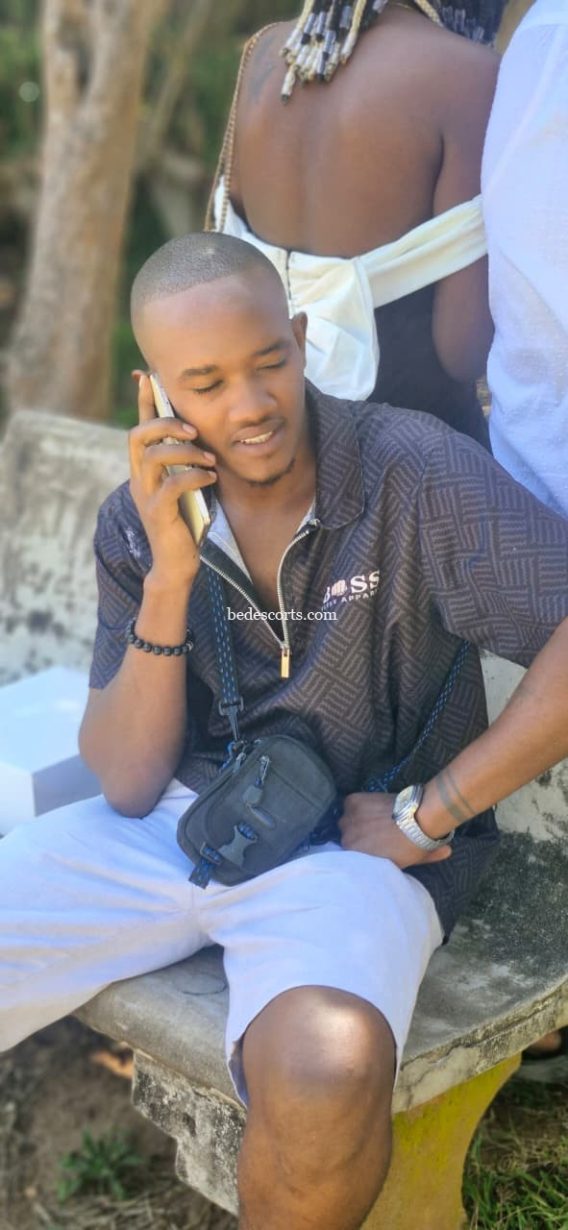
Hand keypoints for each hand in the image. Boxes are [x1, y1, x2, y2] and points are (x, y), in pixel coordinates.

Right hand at [128, 372, 216, 585]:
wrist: (176, 564)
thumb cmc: (185, 523)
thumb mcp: (186, 486)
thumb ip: (187, 463)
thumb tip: (203, 436)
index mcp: (144, 469)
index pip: (140, 427)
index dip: (145, 401)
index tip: (150, 375)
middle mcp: (139, 478)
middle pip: (137, 435)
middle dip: (164, 423)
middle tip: (192, 428)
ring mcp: (145, 496)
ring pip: (153, 457)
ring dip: (183, 451)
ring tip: (209, 457)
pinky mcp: (157, 513)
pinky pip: (172, 485)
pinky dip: (194, 476)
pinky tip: (211, 478)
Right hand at [339, 793, 451, 868]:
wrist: (415, 819)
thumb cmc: (412, 844)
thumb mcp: (413, 858)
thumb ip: (423, 859)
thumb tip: (448, 852)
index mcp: (358, 858)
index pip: (353, 853)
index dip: (363, 847)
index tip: (371, 843)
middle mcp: (348, 841)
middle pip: (348, 835)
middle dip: (358, 833)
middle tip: (374, 829)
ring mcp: (348, 821)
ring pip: (347, 819)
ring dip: (356, 819)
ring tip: (371, 817)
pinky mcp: (352, 803)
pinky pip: (349, 804)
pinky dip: (357, 804)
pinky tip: (369, 806)